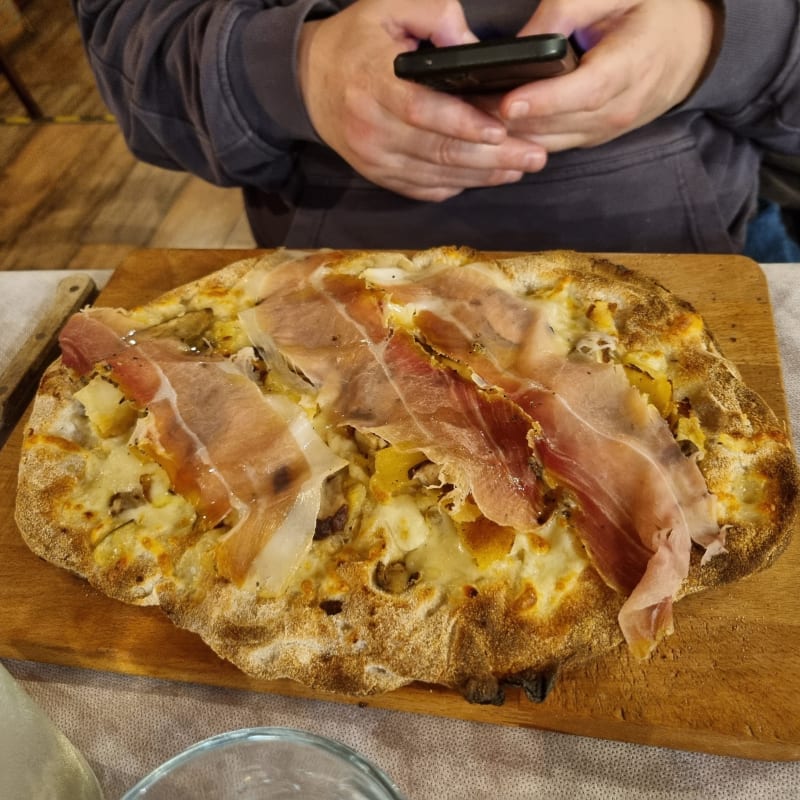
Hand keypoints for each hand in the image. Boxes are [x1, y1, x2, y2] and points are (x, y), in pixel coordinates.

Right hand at [297, 0, 547, 200]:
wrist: (308, 80)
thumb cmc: (357, 40)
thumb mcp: (390, 6)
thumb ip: (435, 14)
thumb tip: (471, 46)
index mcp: (372, 83)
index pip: (422, 110)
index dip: (463, 123)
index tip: (501, 129)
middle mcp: (370, 128)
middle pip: (437, 150)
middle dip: (492, 157)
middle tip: (534, 155)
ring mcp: (373, 158)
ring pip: (435, 175)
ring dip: (482, 175)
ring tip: (520, 167)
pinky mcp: (378, 174)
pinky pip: (423, 189)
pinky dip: (457, 185)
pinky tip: (486, 177)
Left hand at [489, 0, 720, 151]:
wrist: (690, 49)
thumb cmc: (653, 13)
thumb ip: (572, 8)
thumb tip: (527, 38)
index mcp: (632, 66)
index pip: (585, 92)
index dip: (545, 101)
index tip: (508, 104)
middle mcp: (619, 108)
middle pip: (558, 123)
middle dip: (511, 120)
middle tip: (467, 107)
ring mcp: (605, 130)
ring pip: (550, 141)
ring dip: (511, 135)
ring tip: (471, 116)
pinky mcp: (591, 137)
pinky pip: (552, 145)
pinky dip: (523, 138)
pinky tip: (493, 126)